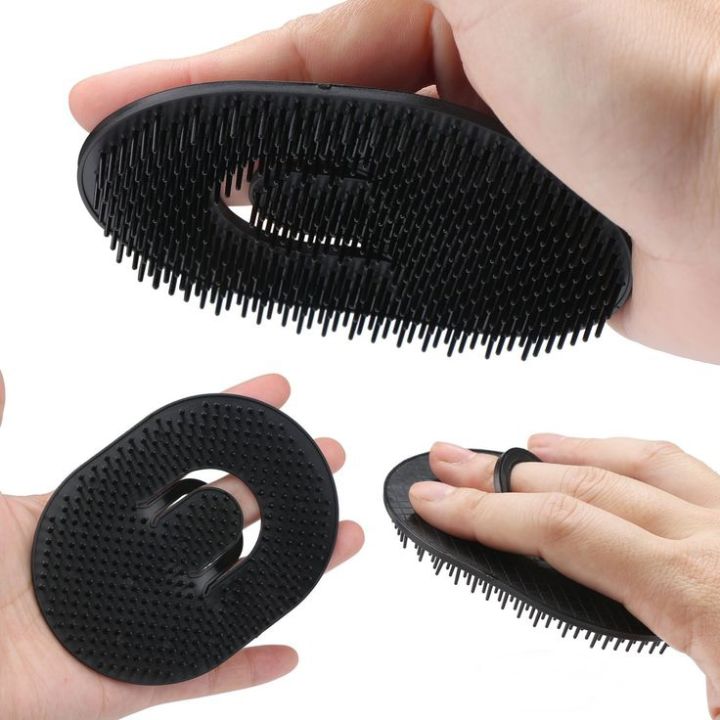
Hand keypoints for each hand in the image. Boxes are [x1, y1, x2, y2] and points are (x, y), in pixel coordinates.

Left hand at [0, 372, 362, 719]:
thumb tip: (7, 371)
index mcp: (99, 511)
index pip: (178, 456)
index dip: (228, 422)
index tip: (274, 391)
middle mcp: (131, 559)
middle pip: (226, 513)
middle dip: (283, 482)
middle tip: (327, 455)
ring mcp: (137, 617)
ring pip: (232, 587)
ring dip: (291, 565)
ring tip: (341, 536)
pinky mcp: (130, 678)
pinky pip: (203, 675)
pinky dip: (248, 667)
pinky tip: (288, 651)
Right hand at [68, 0, 719, 362]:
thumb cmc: (658, 90)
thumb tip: (338, 1)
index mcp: (460, 20)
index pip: (300, 54)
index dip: (196, 80)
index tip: (104, 105)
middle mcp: (468, 90)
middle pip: (314, 119)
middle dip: (220, 138)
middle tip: (138, 165)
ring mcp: (482, 170)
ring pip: (351, 188)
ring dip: (270, 200)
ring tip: (192, 218)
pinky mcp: (504, 240)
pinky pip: (402, 246)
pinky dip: (344, 253)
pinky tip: (296, 260)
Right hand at [410, 436, 719, 717]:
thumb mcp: (715, 716)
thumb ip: (668, 696)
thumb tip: (585, 692)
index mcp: (698, 592)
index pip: (563, 529)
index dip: (485, 513)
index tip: (435, 502)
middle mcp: (719, 542)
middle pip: (583, 486)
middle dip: (500, 474)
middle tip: (449, 465)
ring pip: (640, 462)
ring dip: (566, 452)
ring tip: (518, 448)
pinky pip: (683, 468)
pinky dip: (630, 456)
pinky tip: (609, 460)